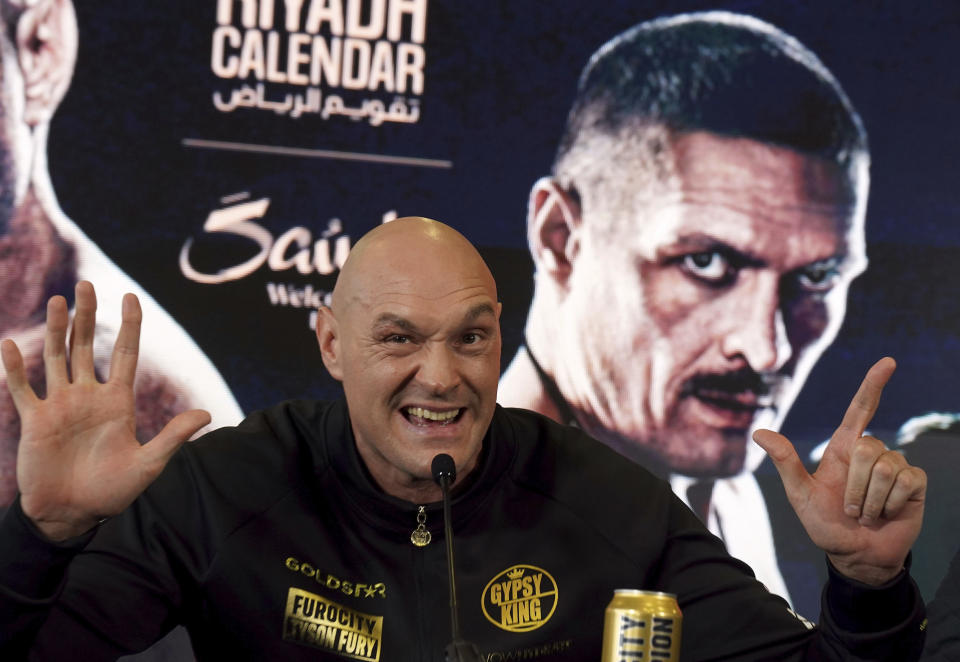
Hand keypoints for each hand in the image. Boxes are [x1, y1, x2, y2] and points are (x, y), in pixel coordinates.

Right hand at [1, 281, 209, 540]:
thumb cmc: (112, 491)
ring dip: (56, 330)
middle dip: (86, 316)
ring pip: (57, 358)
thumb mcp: (149, 464)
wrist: (73, 514)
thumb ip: (174, 437)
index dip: (128, 325)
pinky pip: (24, 389)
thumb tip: (208, 414)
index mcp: (118, 402)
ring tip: (59, 301)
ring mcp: (60, 406)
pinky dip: (17, 368)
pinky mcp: (36, 421)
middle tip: (86, 285)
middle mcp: (88, 397)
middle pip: (86, 347)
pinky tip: (12, 344)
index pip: (125, 354)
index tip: (130, 296)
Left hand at [753, 357, 925, 584]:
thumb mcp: (800, 496)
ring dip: (870, 500)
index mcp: (843, 450)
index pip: (860, 410)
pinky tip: (887, 514)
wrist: (855, 557)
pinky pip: (906, 482)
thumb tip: (759, 433)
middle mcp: (871, 454)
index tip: (887, 362)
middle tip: (848, 507)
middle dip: (854, 484)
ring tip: (866, 513)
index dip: (872, 385)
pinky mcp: (915, 486)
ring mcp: (896, 468)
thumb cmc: (826, 525)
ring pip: (886, 468)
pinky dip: (891, 504)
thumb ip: (785, 463)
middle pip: (868, 447)